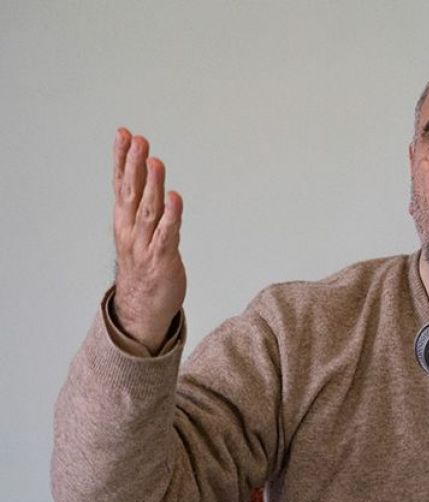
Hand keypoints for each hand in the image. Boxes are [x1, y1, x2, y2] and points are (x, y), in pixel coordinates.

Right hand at [111, 128, 185, 351]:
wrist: (142, 308)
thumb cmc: (144, 264)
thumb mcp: (139, 229)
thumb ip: (142, 201)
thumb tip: (146, 170)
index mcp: (124, 220)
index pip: (121, 183)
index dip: (122, 158)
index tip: (124, 133)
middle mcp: (131, 229)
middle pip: (131, 192)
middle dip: (134, 165)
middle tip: (138, 140)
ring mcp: (144, 244)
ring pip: (148, 210)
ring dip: (152, 185)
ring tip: (155, 161)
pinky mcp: (162, 259)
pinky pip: (167, 234)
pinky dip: (171, 216)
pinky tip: (175, 198)